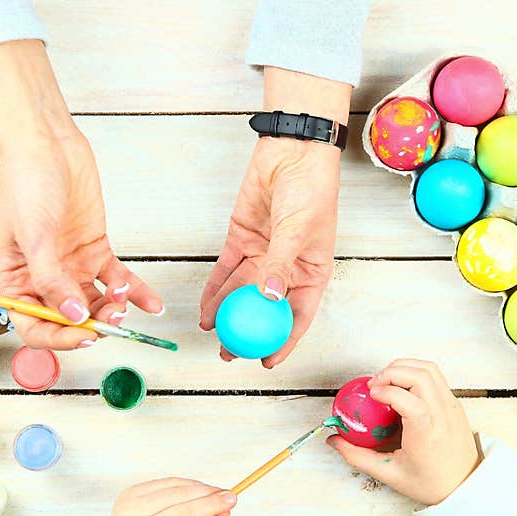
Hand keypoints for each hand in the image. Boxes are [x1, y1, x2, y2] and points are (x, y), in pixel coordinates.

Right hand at [0, 131, 161, 348]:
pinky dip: (136, 294)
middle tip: (113, 317)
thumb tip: (71, 318)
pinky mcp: (94, 252)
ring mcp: (71, 267)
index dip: (61, 339)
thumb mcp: (34, 237)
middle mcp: (44, 279)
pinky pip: (117, 280)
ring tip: (125, 300)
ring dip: (114, 309)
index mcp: (17, 281)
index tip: (86, 337)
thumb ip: (51, 281)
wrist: (46, 144)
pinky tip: (151, 305)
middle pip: (71, 320)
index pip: (36, 327)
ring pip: (96, 303)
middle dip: (94, 324)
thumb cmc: (26, 183)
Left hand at [103, 478, 236, 515]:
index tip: (230, 500)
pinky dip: (184, 485)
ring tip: (216, 495)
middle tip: (228, 496)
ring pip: (174, 485)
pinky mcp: (131, 490)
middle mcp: (131, 514)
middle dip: (208, 494)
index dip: (210, 505)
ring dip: (199, 487)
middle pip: (180, 496)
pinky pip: (165, 482)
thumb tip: (219, 513)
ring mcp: (129, 499)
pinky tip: (197, 491)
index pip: (183, 514)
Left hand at [199, 67, 350, 367]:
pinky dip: (214, 288)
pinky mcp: (241, 240)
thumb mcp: (298, 230)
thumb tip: (270, 295)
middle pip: (264, 309)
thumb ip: (281, 264)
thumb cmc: (311, 191)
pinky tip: (205, 306)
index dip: (284, 341)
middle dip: (247, 333)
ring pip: (240, 292)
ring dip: (226, 313)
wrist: (292, 152)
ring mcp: (262, 255)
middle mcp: (285, 269)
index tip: (267, 361)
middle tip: (231, 353)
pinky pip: (225, 270)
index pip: (298, 316)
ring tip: (212, 333)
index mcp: (311, 273)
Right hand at [328, 359, 481, 505]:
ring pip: (429, 369)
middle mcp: (442, 414)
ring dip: (404, 367)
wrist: (465, 486)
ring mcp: (451, 406)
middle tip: (375, 385)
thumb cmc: (431, 483)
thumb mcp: (390, 473)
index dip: (386, 390)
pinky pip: (435, 376)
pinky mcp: (454, 403)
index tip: (371, 394)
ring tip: (386, 381)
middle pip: (419, 375)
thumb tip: (335, 441)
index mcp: (426, 432)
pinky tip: (401, 386)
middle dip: (391, 372)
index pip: (407, 399)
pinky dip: (415, 372)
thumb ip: (358, 456)